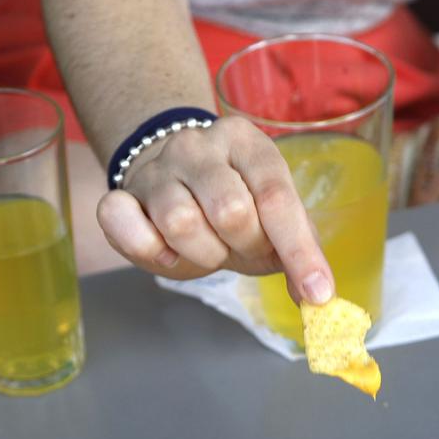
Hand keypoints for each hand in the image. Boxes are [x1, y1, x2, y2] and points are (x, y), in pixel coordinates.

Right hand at [99, 116, 333, 301]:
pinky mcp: (121, 194)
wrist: (179, 189)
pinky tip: (166, 250)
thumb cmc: (235, 209)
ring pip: (181, 223)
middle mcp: (198, 145)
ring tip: (208, 245)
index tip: (318, 293)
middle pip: (229, 212)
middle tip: (239, 246)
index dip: (299, 251)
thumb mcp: (272, 222)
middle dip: (242, 246)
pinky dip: (149, 249)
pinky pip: (124, 225)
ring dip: (203, 253)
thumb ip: (297, 252)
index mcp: (246, 142)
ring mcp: (156, 167)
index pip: (276, 197)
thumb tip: (316, 297)